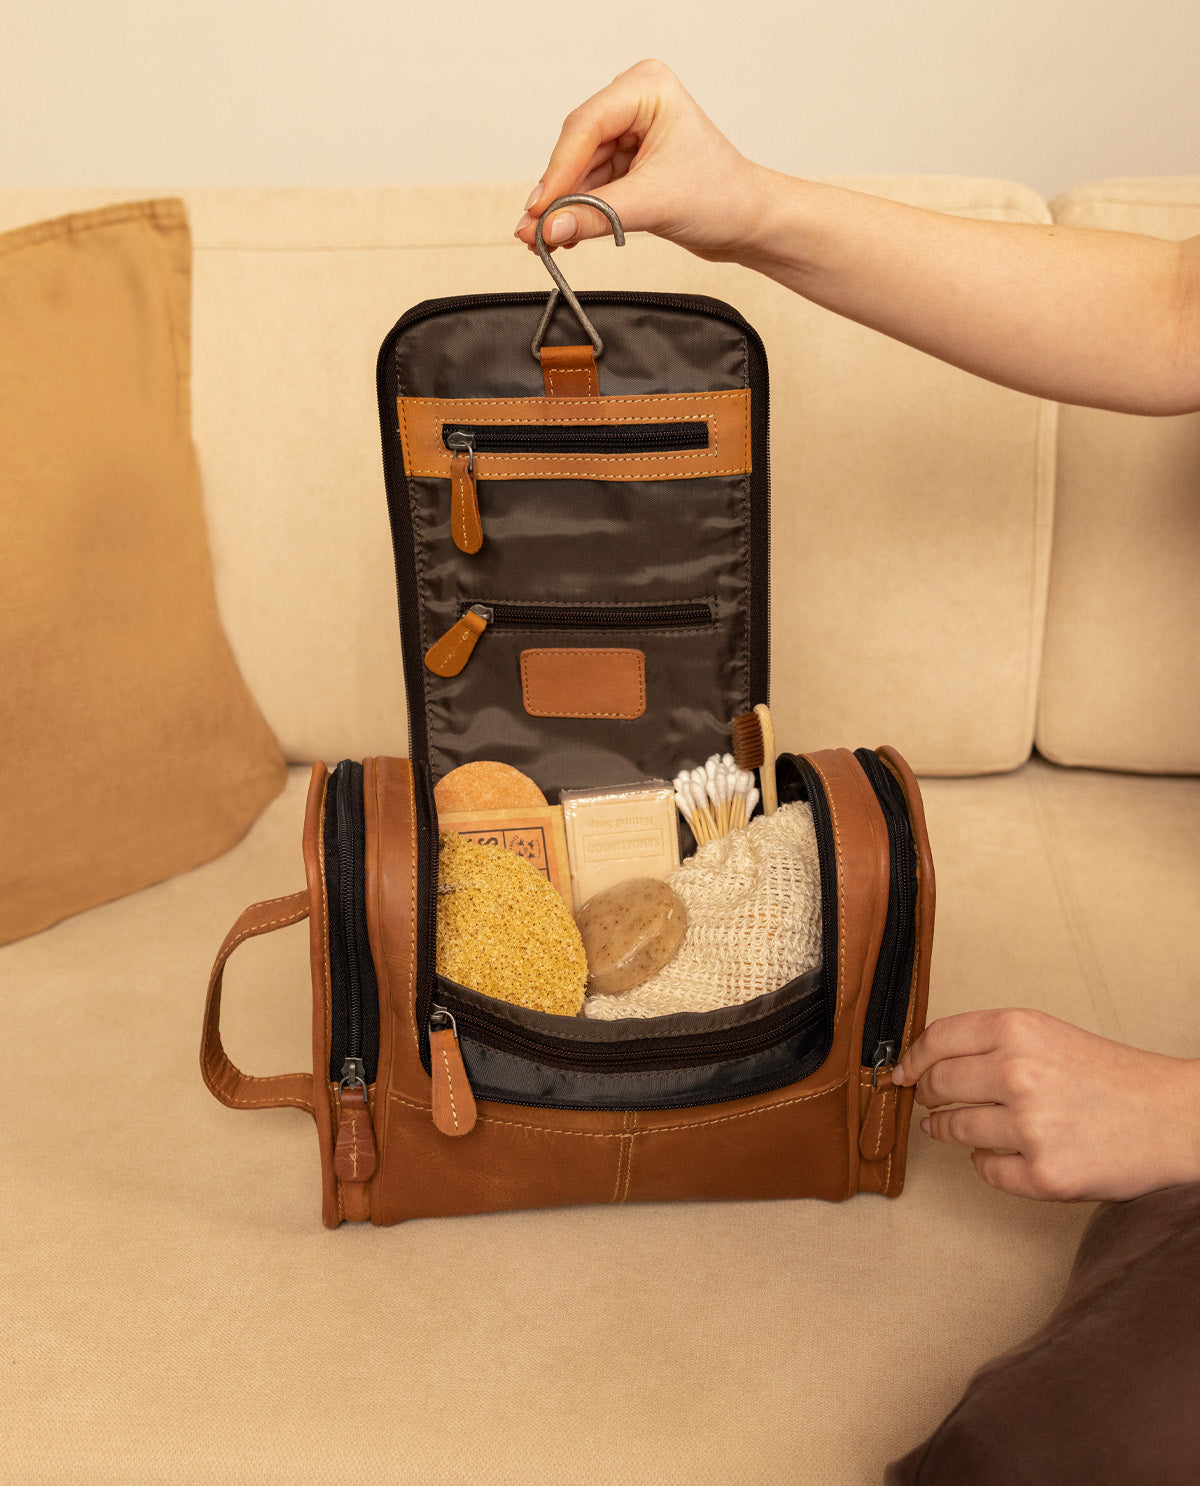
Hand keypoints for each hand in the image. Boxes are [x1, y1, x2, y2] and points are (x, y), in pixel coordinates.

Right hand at [514, 59, 766, 261]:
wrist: (748, 223)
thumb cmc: (724, 196)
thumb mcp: (653, 205)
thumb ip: (595, 215)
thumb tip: (548, 227)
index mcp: (647, 89)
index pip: (585, 127)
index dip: (558, 172)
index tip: (539, 211)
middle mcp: (635, 103)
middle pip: (576, 148)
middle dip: (557, 193)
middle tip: (534, 230)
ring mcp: (629, 131)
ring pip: (578, 170)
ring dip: (563, 207)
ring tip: (546, 240)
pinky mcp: (628, 161)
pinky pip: (589, 185)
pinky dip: (577, 210)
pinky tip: (564, 232)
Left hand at [892, 1008, 1199, 1201]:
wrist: (1174, 1117)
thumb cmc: (1108, 1075)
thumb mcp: (1046, 1034)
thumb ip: (986, 1043)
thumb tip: (919, 1062)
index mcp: (1017, 1029)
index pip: (935, 1040)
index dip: (911, 1059)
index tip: (901, 1072)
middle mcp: (1018, 1073)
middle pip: (937, 1086)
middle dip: (926, 1096)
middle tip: (928, 1101)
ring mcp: (1030, 1127)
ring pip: (955, 1130)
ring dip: (949, 1130)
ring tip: (959, 1128)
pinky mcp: (1044, 1174)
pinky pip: (987, 1171)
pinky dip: (989, 1164)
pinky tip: (1004, 1154)